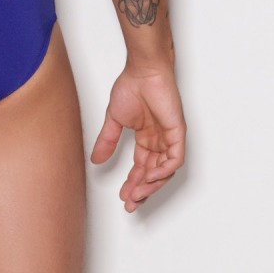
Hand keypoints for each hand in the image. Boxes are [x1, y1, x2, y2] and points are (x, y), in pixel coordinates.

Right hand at [91, 63, 185, 211]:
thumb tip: (96, 159)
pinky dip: (164, 170)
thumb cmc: (131, 86)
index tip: (124, 196)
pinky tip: (151, 176)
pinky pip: (175, 159)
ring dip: (152, 184)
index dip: (133, 183)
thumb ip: (107, 140)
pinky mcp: (177, 133)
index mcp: (145, 137)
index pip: (141, 167)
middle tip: (130, 202)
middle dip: (141, 190)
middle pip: (152, 173)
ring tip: (138, 193)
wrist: (143, 71)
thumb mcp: (114, 119)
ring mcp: (169, 137)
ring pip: (164, 170)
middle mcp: (159, 140)